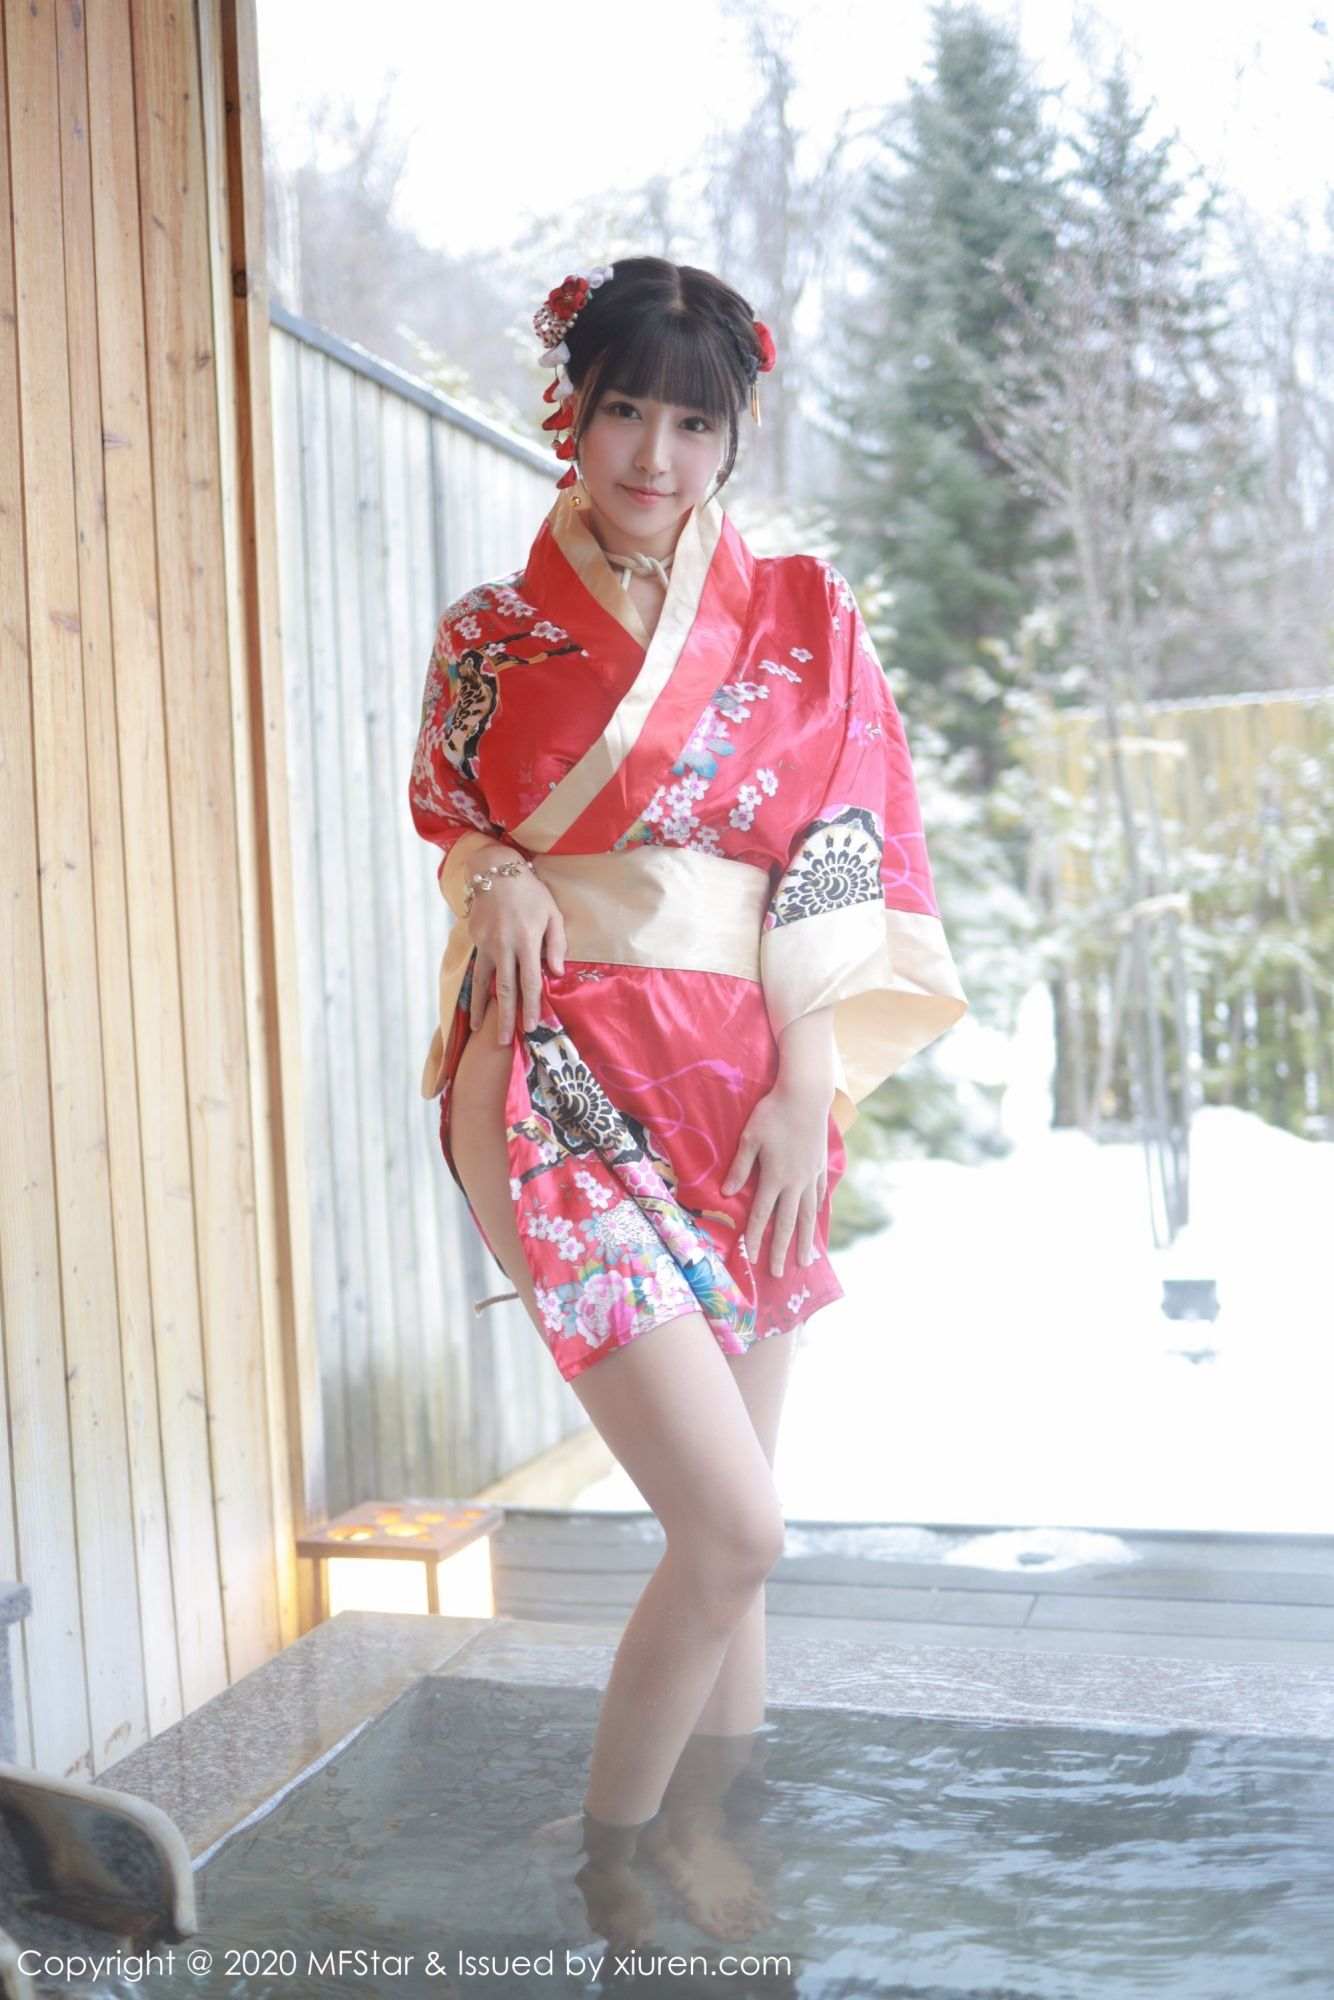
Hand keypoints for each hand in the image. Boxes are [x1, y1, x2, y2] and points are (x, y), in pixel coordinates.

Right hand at [466, 861, 566, 1044]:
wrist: (495, 869)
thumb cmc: (531, 892)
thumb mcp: (552, 913)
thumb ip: (556, 944)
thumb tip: (556, 974)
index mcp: (527, 941)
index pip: (529, 981)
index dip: (530, 1006)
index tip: (531, 1027)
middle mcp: (504, 946)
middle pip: (505, 989)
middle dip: (505, 1017)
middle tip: (504, 1041)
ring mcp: (486, 944)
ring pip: (483, 982)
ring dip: (482, 1008)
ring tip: (480, 1029)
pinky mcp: (474, 939)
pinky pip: (478, 967)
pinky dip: (476, 988)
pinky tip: (477, 1003)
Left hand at [720, 1077, 829, 1277]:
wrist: (806, 1096)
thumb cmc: (772, 1113)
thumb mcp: (750, 1138)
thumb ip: (740, 1168)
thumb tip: (727, 1194)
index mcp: (774, 1177)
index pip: (762, 1214)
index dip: (756, 1237)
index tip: (751, 1258)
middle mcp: (794, 1182)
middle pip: (787, 1223)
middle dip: (781, 1250)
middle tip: (779, 1274)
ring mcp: (810, 1176)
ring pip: (807, 1215)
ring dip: (804, 1240)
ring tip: (805, 1260)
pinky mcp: (819, 1167)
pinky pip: (818, 1197)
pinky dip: (816, 1213)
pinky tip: (815, 1222)